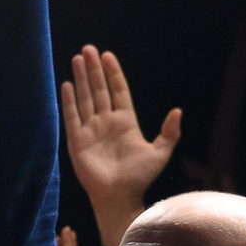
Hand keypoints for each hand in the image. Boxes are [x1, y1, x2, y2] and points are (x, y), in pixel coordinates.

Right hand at [62, 44, 180, 211]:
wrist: (119, 197)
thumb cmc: (140, 178)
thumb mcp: (160, 153)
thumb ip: (169, 132)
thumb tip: (177, 111)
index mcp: (125, 122)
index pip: (118, 91)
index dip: (113, 73)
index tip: (107, 55)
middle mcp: (106, 122)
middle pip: (99, 89)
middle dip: (94, 69)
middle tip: (88, 49)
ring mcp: (91, 130)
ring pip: (85, 98)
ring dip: (81, 78)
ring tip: (77, 58)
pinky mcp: (77, 141)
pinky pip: (72, 117)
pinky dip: (69, 101)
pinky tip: (67, 84)